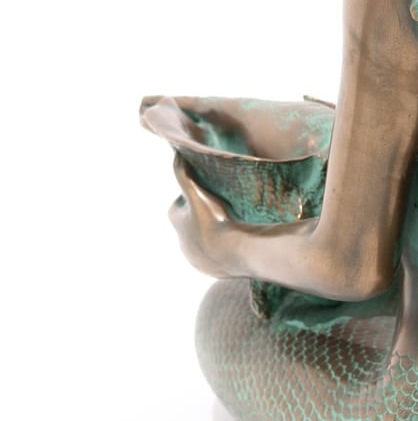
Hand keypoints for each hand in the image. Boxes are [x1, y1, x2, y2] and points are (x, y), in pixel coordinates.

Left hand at [169, 156, 243, 278]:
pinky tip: (238, 241)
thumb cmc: (217, 220)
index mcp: (177, 221)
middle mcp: (182, 242)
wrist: (238, 252)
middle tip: (225, 206)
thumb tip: (175, 150)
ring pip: (205, 240)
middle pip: (193, 222)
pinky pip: (217, 256)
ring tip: (234, 223)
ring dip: (215, 233)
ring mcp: (197, 258)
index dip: (195, 195)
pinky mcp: (212, 270)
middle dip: (204, 215)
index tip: (210, 191)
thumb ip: (185, 173)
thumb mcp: (198, 192)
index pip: (181, 203)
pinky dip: (225, 248)